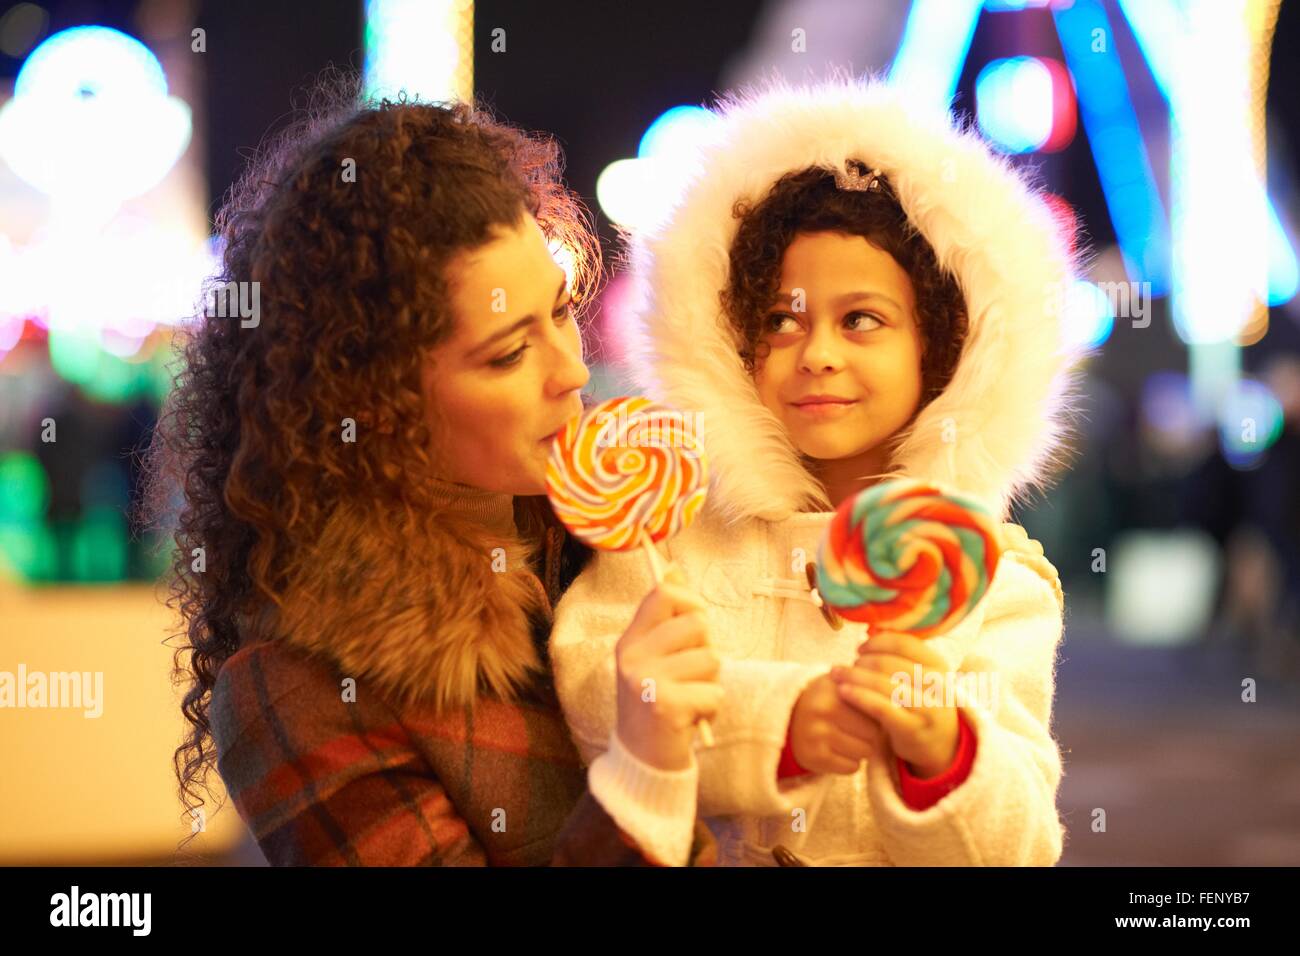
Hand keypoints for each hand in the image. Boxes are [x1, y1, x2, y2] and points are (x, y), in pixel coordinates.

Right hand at [614, 565, 721, 771]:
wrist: (643, 761)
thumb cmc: (657, 702)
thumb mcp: (653, 657)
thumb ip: (664, 617)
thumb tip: (674, 569)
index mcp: (629, 641)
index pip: (664, 595)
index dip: (691, 602)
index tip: (695, 624)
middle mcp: (632, 657)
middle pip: (697, 624)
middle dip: (707, 648)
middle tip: (690, 675)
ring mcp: (647, 681)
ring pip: (712, 659)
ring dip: (711, 682)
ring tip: (690, 698)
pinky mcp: (667, 706)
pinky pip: (714, 692)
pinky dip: (711, 708)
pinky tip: (691, 719)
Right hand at [787, 673, 884, 774]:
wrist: (789, 720)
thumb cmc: (828, 702)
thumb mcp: (844, 686)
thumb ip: (870, 689)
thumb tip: (902, 702)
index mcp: (835, 687)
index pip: (877, 708)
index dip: (878, 715)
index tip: (874, 715)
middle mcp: (824, 708)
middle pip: (874, 733)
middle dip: (871, 735)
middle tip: (858, 730)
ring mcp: (817, 733)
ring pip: (865, 752)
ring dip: (862, 749)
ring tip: (847, 739)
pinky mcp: (814, 757)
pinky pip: (851, 767)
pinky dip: (850, 763)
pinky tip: (838, 751)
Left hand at [830, 631, 959, 778]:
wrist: (938, 742)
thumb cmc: (919, 700)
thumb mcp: (918, 675)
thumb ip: (899, 654)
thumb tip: (869, 630)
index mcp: (938, 664)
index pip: (903, 643)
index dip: (875, 643)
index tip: (860, 649)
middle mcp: (937, 683)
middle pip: (888, 663)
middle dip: (860, 662)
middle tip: (845, 667)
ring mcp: (927, 707)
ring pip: (882, 684)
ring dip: (854, 677)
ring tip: (836, 675)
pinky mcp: (912, 727)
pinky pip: (880, 707)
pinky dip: (858, 696)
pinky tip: (843, 691)